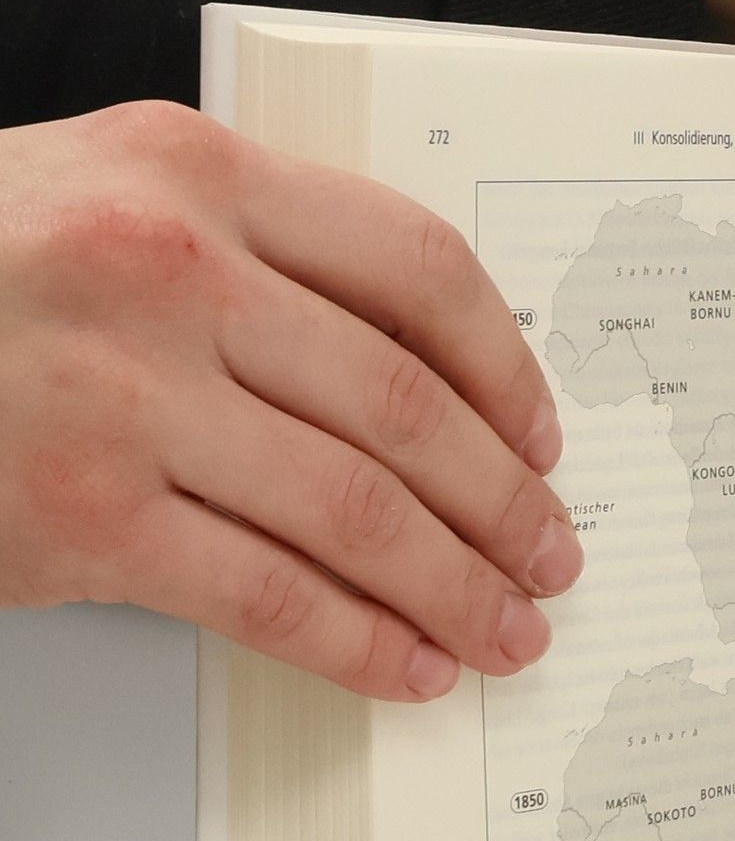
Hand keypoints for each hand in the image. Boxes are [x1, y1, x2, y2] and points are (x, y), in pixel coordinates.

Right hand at [0, 101, 582, 699]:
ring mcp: (117, 397)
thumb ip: (260, 260)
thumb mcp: (109, 203)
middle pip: (403, 405)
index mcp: (193, 174)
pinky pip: (267, 595)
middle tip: (551, 556)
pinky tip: (411, 666)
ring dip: (455, 586)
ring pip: (354, 510)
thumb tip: (429, 388)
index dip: (506, 369)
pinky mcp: (76, 516)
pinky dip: (359, 643)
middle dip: (503, 502)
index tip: (542, 439)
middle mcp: (164, 271)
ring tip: (508, 630)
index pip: (414, 267)